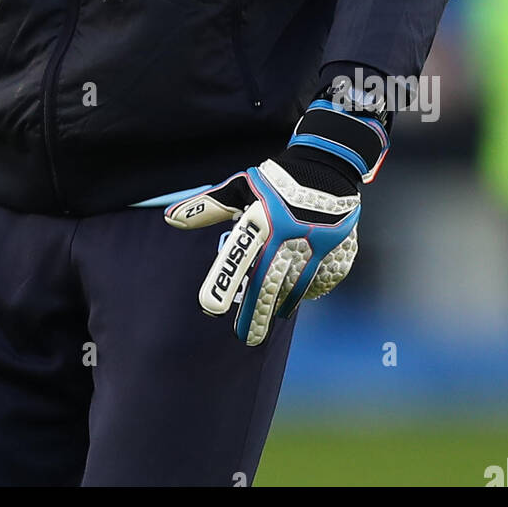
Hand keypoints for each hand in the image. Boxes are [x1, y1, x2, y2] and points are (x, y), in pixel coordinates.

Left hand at [164, 156, 359, 346]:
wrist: (327, 168)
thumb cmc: (275, 183)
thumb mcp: (240, 190)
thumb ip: (206, 208)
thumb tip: (169, 219)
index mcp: (262, 217)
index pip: (239, 254)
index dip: (225, 280)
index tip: (210, 308)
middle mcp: (290, 234)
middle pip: (269, 283)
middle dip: (255, 314)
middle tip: (244, 337)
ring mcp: (317, 246)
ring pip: (294, 288)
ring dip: (278, 307)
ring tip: (264, 323)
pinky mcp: (338, 254)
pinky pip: (317, 284)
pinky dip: (303, 293)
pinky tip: (291, 298)